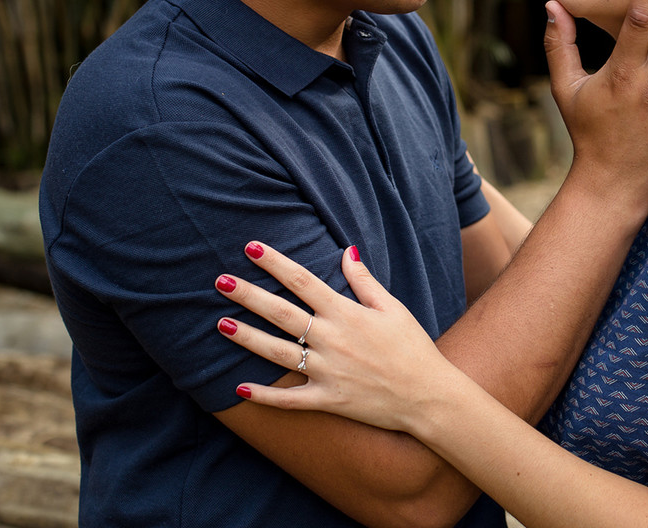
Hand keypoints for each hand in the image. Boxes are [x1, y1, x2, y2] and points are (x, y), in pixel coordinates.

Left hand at [216, 242, 456, 433]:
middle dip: (248, 295)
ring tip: (221, 325)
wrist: (428, 396)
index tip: (251, 248)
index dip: (274, 263)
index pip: (302, 281)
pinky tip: (239, 389)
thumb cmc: (412, 347)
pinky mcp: (327, 400)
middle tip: (220, 281)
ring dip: (247, 338)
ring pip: (277, 353)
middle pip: (281, 313)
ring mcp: (327, 372)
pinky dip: (264, 397)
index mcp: (346, 313)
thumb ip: (364, 281)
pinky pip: (289, 400)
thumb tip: (346, 250)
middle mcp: (331, 340)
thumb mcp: (392, 308)